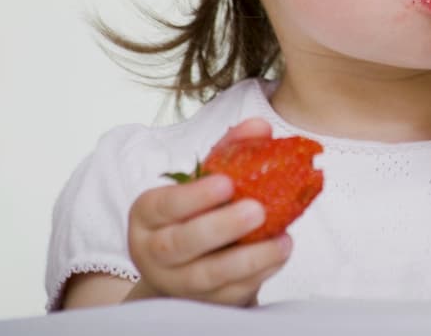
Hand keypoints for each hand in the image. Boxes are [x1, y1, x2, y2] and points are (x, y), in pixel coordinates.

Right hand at [126, 118, 291, 305]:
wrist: (188, 264)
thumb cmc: (197, 212)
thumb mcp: (205, 179)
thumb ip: (231, 150)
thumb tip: (260, 126)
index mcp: (148, 215)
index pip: (163, 205)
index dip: (193, 196)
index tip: (226, 182)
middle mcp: (155, 252)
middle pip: (180, 244)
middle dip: (220, 227)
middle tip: (256, 210)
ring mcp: (178, 282)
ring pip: (207, 276)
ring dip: (248, 259)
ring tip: (281, 241)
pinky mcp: (206, 303)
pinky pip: (231, 292)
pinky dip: (259, 274)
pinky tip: (280, 254)